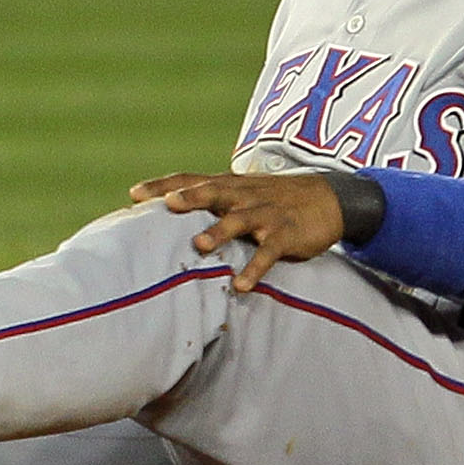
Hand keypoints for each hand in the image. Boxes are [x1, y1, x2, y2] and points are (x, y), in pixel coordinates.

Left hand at [129, 170, 349, 294]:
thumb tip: (167, 210)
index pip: (190, 179)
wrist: (329, 198)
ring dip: (218, 232)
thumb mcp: (241, 192)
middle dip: (189, 197)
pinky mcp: (285, 235)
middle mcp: (243, 196)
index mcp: (229, 186)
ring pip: (238, 220)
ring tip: (199, 245)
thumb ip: (210, 200)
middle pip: (212, 192)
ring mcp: (265, 214)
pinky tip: (240, 285)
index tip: (134, 194)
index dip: (163, 185)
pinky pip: (268, 253)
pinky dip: (254, 269)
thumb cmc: (273, 198)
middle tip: (166, 205)